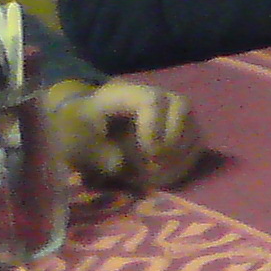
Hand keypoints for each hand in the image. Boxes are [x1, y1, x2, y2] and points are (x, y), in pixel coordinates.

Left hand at [48, 79, 204, 189]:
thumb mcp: (77, 143)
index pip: (151, 100)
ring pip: (193, 123)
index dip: (154, 128)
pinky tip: (168, 176)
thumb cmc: (76, 133)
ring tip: (160, 175)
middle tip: (157, 164)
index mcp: (122, 94)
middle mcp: (152, 95)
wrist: (78, 129)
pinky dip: (186, 159)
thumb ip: (99, 153)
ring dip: (181, 153)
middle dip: (174, 138)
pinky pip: (194, 139)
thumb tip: (122, 163)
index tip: (148, 154)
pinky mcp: (175, 128)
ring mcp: (167, 111)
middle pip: (181, 105)